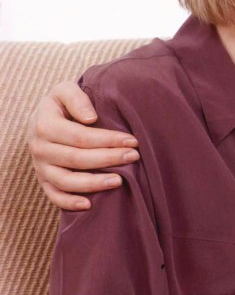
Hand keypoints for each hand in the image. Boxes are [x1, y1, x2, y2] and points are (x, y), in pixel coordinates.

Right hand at [27, 82, 139, 209]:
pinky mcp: (44, 180)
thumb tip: (90, 118)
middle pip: (77, 159)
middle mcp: (39, 148)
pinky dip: (69, 203)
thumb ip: (76, 97)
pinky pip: (54, 196)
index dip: (108, 140)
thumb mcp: (65, 90)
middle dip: (109, 158)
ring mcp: (41, 167)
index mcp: (44, 125)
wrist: (44, 118)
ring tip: (119, 181)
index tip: (133, 141)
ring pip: (66, 181)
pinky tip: (90, 205)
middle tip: (134, 157)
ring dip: (93, 184)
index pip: (80, 137)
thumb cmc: (63, 104)